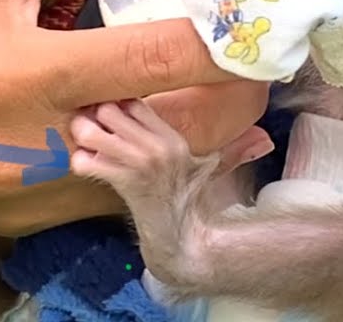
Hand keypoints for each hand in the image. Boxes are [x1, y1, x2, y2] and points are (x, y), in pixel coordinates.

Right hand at [0, 0, 271, 233]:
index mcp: (20, 76)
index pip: (147, 60)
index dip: (217, 44)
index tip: (265, 27)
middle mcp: (27, 151)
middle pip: (164, 139)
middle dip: (222, 106)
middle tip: (254, 71)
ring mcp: (20, 199)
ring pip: (137, 178)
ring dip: (183, 141)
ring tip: (215, 102)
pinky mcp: (10, 222)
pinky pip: (96, 198)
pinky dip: (134, 166)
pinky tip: (150, 135)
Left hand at [71, 99, 270, 208]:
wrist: (184, 242)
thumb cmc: (190, 203)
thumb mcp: (207, 168)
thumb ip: (227, 146)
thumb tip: (261, 138)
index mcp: (173, 138)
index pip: (133, 101)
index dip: (113, 102)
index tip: (101, 111)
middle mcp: (160, 145)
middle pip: (109, 108)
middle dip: (91, 115)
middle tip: (84, 124)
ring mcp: (143, 164)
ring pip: (93, 131)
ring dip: (82, 137)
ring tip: (81, 143)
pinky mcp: (128, 183)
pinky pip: (90, 163)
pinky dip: (81, 163)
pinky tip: (84, 167)